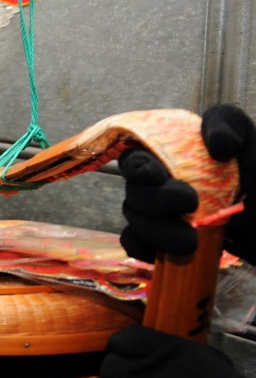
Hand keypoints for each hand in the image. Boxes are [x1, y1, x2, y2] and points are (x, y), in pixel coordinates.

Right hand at [118, 103, 255, 263]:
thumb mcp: (250, 142)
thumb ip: (228, 124)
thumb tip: (216, 145)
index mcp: (167, 155)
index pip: (135, 156)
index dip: (137, 166)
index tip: (156, 175)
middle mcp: (157, 183)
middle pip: (133, 191)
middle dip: (155, 201)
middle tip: (190, 205)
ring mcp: (157, 213)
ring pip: (135, 220)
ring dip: (157, 232)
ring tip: (190, 242)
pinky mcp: (161, 240)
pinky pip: (137, 244)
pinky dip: (143, 249)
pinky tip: (162, 254)